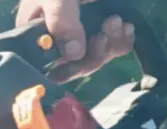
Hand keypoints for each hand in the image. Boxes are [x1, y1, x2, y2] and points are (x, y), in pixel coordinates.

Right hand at [16, 0, 134, 82]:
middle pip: (78, 66)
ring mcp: (82, 34)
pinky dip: (123, 39)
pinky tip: (127, 27)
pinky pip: (114, 45)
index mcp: (38, 37)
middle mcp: (59, 41)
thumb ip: (61, 21)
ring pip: (98, 56)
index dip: (68, 68)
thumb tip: (74, 54)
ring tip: (116, 21)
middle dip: (95, 54)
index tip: (81, 54)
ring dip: (111, 44)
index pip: (51, 67)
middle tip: (104, 31)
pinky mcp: (102, 27)